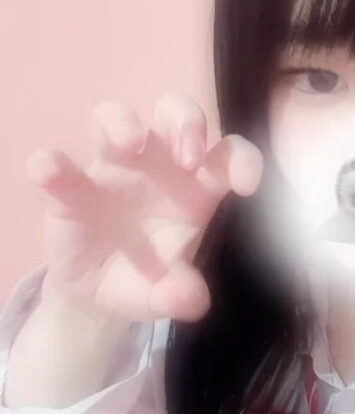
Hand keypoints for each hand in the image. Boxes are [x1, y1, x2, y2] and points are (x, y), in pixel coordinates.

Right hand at [26, 92, 262, 322]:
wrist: (98, 296)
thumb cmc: (147, 279)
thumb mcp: (165, 295)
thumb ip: (180, 294)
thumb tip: (191, 300)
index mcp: (197, 187)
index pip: (229, 154)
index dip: (243, 159)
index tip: (246, 185)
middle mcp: (158, 165)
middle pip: (175, 113)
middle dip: (185, 122)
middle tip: (187, 157)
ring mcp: (112, 170)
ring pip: (115, 117)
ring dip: (124, 123)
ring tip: (131, 144)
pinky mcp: (70, 188)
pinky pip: (58, 166)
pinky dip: (52, 164)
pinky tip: (49, 171)